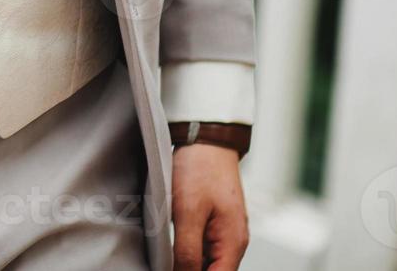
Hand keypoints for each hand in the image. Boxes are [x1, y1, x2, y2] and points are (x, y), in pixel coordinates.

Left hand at [172, 143, 248, 270]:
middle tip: (163, 261)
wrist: (205, 139)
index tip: (170, 270)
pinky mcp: (213, 221)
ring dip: (184, 260)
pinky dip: (186, 246)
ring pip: (205, 260)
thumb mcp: (188, 212)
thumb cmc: (200, 169)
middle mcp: (232, 241)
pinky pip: (200, 244)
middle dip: (186, 269)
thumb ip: (187, 250)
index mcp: (233, 243)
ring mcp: (224, 231)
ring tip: (163, 253)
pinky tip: (168, 240)